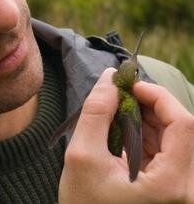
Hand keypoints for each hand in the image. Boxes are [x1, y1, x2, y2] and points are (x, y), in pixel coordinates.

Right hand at [58, 68, 193, 203]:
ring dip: (147, 115)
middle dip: (150, 104)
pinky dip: (146, 130)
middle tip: (121, 93)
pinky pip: (166, 147)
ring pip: (173, 135)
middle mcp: (184, 187)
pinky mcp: (168, 185)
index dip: (158, 96)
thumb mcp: (82, 155)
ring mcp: (178, 187)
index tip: (131, 86)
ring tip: (119, 109)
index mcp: (171, 184)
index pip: (183, 124)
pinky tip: (125, 126)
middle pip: (180, 128)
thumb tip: (109, 78)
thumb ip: (96, 112)